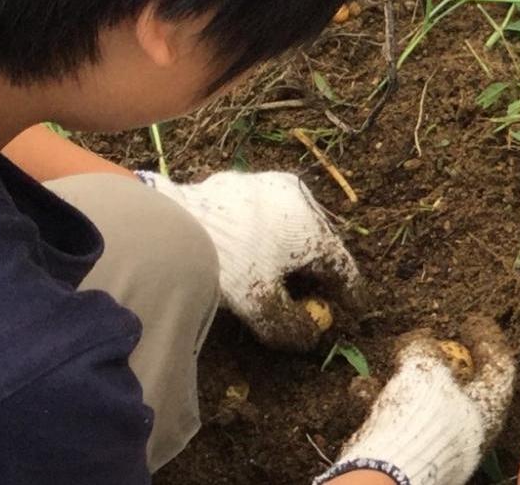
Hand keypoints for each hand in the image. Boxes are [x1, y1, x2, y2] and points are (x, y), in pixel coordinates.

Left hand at [142, 170, 362, 350]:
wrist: (169, 222)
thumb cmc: (226, 262)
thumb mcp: (260, 303)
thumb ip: (291, 325)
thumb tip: (310, 337)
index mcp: (315, 230)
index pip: (343, 268)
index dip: (348, 294)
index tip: (350, 311)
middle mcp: (301, 200)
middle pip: (318, 245)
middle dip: (315, 273)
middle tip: (308, 297)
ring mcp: (268, 186)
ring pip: (289, 226)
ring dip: (288, 253)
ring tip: (275, 276)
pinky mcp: (237, 182)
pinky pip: (262, 216)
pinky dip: (262, 237)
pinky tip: (244, 252)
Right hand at [317, 317, 515, 484]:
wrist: (386, 474)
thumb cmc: (419, 417)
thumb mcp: (423, 369)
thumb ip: (422, 349)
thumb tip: (420, 341)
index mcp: (488, 407)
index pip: (499, 365)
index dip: (487, 338)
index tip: (471, 320)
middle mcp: (471, 430)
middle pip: (463, 386)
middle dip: (442, 361)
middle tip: (430, 342)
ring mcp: (441, 446)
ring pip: (426, 403)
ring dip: (404, 379)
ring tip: (388, 362)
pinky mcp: (412, 457)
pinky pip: (398, 421)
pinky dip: (381, 401)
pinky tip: (360, 389)